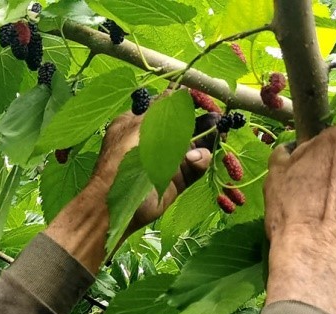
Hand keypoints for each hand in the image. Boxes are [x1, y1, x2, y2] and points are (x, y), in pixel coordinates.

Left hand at [88, 109, 211, 233]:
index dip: (186, 102)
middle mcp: (155, 141)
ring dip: (207, 139)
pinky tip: (198, 158)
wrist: (116, 203)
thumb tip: (176, 88)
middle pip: (186, 127)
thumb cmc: (124, 158)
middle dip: (203, 121)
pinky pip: (195, 167)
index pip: (168, 108)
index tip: (203, 97)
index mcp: (140, 124)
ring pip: (195, 146)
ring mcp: (167, 161)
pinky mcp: (176, 181)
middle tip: (219, 118)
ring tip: (219, 133)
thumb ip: (162, 108)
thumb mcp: (140, 126)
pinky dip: (200, 161)